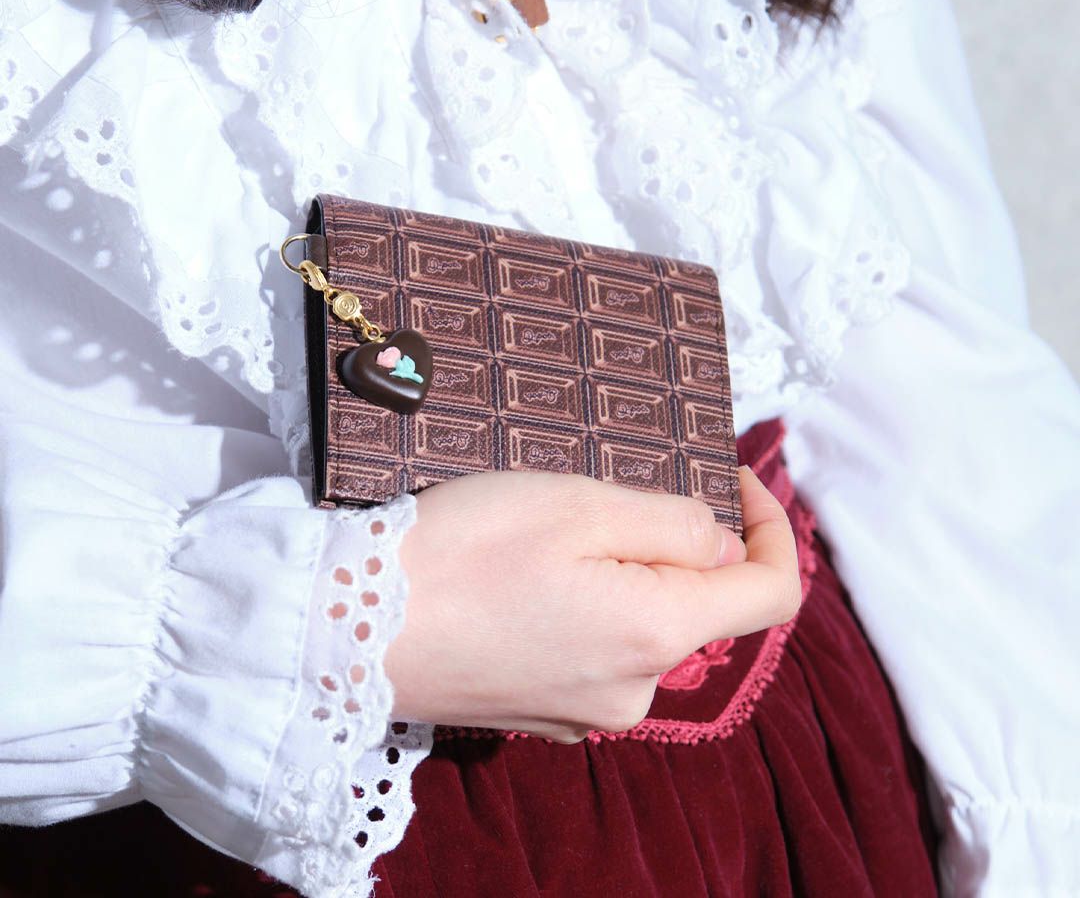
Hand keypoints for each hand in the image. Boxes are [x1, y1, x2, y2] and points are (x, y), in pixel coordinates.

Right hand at [383, 465, 800, 742]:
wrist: (344, 627)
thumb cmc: (462, 552)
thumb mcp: (579, 505)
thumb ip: (673, 523)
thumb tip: (723, 542)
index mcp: (656, 635)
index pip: (772, 593)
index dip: (773, 525)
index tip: (734, 474)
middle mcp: (633, 692)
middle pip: (698, 605)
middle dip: (674, 541)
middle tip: (607, 490)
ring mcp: (585, 712)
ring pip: (642, 624)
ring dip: (624, 571)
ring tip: (551, 532)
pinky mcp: (541, 713)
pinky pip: (596, 650)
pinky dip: (589, 604)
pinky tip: (526, 577)